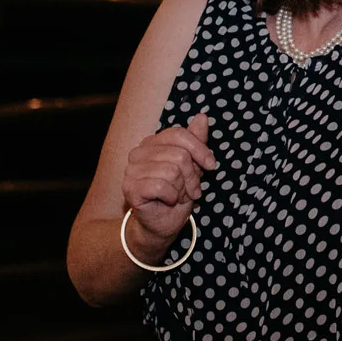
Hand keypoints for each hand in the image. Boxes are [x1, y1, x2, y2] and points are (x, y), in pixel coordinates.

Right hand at [122, 114, 214, 253]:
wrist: (163, 224)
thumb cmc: (177, 194)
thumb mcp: (192, 165)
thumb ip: (195, 141)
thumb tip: (202, 116)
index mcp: (152, 143)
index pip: (178, 134)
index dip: (200, 149)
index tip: (211, 165)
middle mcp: (138, 153)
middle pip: (179, 155)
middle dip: (192, 176)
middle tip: (189, 190)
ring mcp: (131, 170)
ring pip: (172, 171)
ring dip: (182, 188)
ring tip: (177, 196)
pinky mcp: (130, 188)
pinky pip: (161, 185)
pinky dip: (171, 196)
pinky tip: (168, 201)